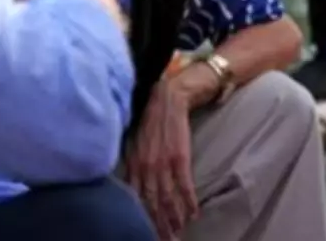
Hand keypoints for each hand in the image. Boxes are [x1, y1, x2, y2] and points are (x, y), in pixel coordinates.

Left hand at [125, 80, 198, 239]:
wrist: (166, 99)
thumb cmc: (150, 121)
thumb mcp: (134, 144)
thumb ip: (133, 166)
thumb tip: (132, 189)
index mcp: (133, 164)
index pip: (136, 199)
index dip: (142, 218)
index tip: (146, 232)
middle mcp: (146, 167)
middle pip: (152, 204)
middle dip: (159, 225)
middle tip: (167, 239)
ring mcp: (163, 163)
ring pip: (168, 199)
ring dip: (175, 219)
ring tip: (180, 232)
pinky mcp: (180, 158)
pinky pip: (185, 186)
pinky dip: (189, 202)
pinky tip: (193, 213)